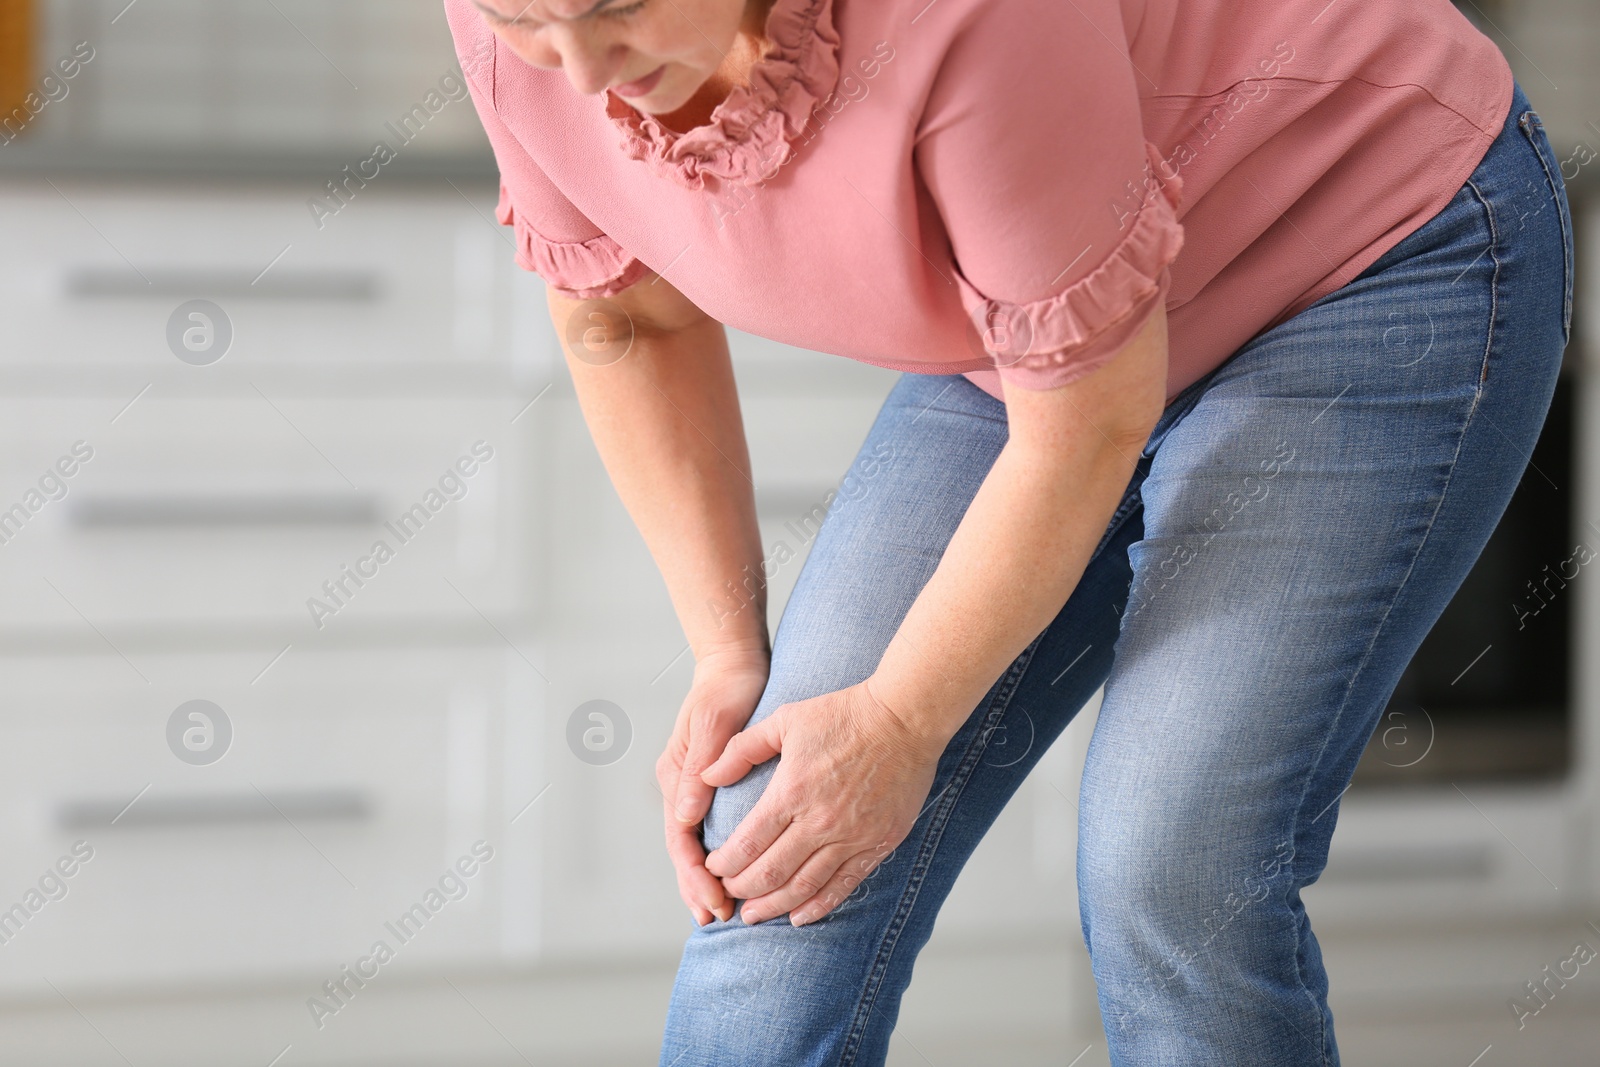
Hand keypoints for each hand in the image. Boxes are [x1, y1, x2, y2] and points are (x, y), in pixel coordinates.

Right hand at [656, 645, 769, 925]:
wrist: (735, 664)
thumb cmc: (726, 690)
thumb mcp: (713, 724)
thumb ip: (700, 767)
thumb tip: (686, 814)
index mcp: (677, 776)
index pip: (680, 838)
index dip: (695, 872)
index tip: (715, 897)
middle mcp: (682, 787)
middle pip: (684, 850)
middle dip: (699, 886)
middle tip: (719, 916)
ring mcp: (696, 789)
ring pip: (696, 846)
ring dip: (706, 879)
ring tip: (722, 912)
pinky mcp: (716, 787)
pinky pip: (713, 832)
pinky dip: (721, 858)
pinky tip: (738, 877)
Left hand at [699, 677, 946, 925]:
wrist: (904, 718)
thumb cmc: (843, 714)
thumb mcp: (784, 720)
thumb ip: (742, 749)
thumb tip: (707, 775)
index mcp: (791, 792)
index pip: (747, 843)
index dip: (724, 864)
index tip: (713, 868)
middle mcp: (819, 821)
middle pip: (770, 872)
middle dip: (742, 889)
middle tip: (727, 895)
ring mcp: (851, 836)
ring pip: (803, 887)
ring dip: (774, 906)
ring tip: (753, 916)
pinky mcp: (878, 843)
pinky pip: (843, 885)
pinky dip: (818, 906)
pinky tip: (799, 917)